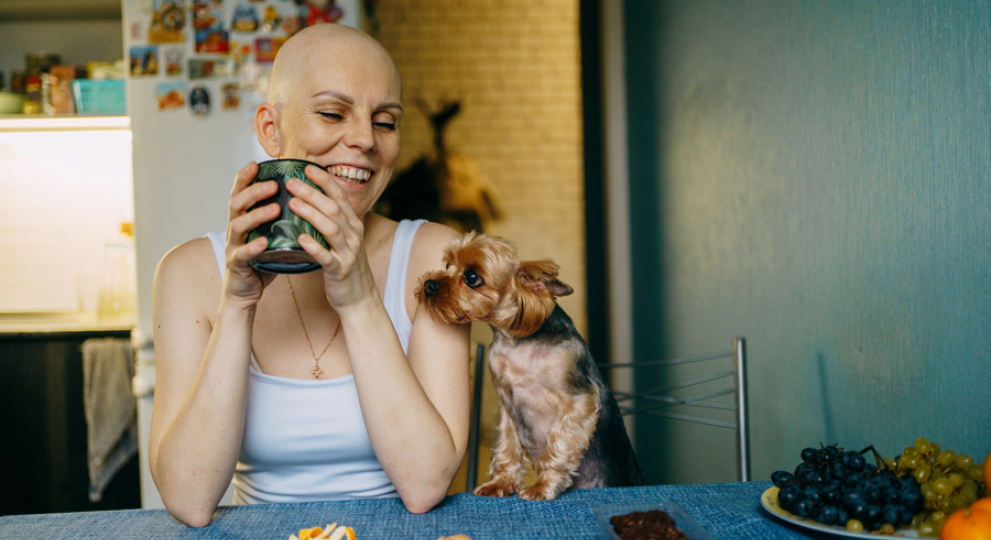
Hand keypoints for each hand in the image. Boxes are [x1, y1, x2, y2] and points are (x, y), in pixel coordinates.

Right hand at [223, 162, 279, 306]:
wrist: (246, 291)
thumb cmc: (262, 260)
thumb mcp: (270, 235)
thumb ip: (281, 218)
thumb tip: (306, 198)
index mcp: (243, 219)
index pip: (240, 192)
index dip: (245, 177)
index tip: (257, 163)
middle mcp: (235, 229)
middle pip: (236, 204)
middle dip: (253, 191)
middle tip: (272, 184)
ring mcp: (234, 246)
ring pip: (238, 226)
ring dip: (256, 215)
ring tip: (275, 208)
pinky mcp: (236, 265)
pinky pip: (242, 254)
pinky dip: (253, 247)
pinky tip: (264, 242)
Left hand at [285, 165, 376, 311]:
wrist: (359, 298)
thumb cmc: (344, 266)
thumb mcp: (343, 239)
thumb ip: (332, 221)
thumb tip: (310, 200)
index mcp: (353, 225)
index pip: (340, 196)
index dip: (324, 180)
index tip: (306, 167)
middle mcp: (354, 235)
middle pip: (334, 208)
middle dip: (312, 193)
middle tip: (290, 182)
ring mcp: (348, 253)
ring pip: (331, 228)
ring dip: (311, 214)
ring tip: (292, 204)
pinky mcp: (341, 271)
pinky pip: (327, 258)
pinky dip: (315, 247)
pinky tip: (301, 240)